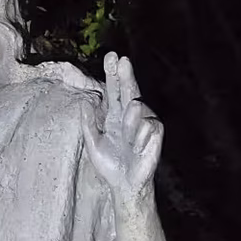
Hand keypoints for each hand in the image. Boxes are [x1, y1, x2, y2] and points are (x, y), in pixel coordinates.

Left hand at [80, 52, 162, 203]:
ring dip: (129, 120)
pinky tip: (137, 144)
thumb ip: (88, 123)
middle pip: (129, 89)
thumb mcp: (93, 143)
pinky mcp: (156, 135)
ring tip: (125, 133)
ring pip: (138, 108)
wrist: (124, 184)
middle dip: (125, 75)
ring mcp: (144, 123)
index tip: (111, 56)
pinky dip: (140, 134)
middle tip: (122, 60)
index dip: (113, 73)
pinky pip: (149, 126)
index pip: (114, 89)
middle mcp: (130, 114)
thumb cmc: (110, 163)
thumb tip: (85, 103)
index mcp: (114, 114)